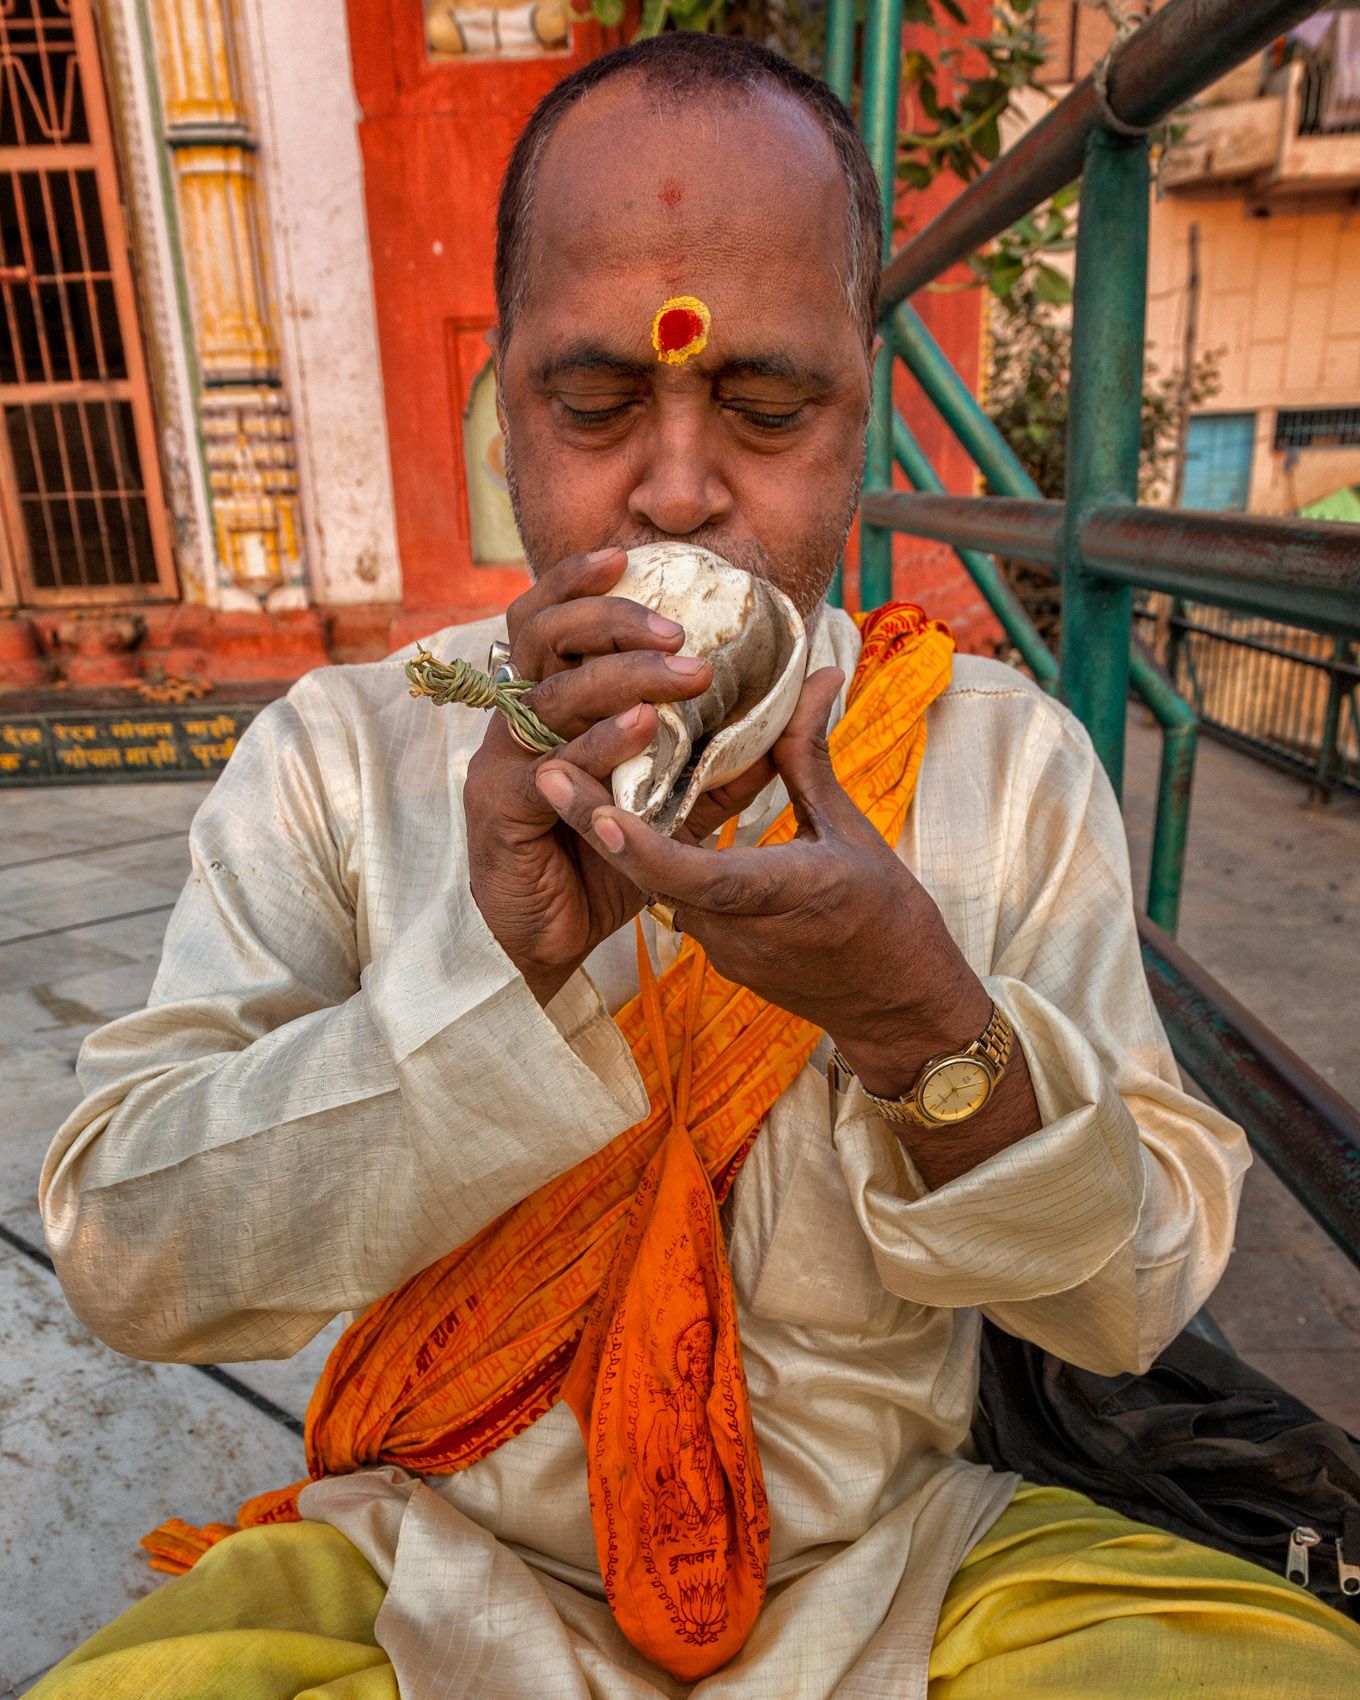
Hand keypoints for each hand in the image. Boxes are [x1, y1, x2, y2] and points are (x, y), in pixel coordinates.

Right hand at [463, 549, 778, 1005]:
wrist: (553, 941)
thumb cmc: (603, 861)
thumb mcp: (678, 801)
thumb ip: (730, 755)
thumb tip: (806, 700)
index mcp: (545, 703)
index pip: (550, 619)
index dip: (578, 580)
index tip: (630, 554)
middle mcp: (516, 721)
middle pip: (541, 634)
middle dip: (611, 619)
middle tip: (680, 631)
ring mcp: (502, 762)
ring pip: (549, 693)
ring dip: (620, 676)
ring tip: (686, 674)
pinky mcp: (502, 810)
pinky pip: (548, 766)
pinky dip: (598, 745)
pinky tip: (643, 733)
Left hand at [532, 666, 989, 1084]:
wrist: (897, 1007)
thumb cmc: (888, 916)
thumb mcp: (852, 831)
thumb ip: (810, 760)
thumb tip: (813, 679)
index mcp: (782, 894)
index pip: (692, 876)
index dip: (638, 846)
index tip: (594, 809)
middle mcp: (740, 930)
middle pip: (653, 875)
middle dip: (600, 824)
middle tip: (549, 770)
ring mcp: (723, 950)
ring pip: (659, 884)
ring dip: (624, 837)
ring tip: (574, 776)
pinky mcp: (718, 955)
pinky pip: (676, 898)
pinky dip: (656, 857)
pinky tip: (630, 814)